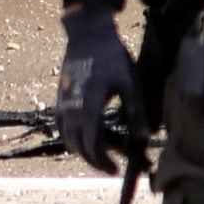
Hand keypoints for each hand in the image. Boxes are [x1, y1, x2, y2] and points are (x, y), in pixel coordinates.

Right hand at [58, 7, 143, 153]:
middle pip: (78, 147)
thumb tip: (144, 138)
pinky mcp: (59, 100)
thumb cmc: (112, 57)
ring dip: (83, 152)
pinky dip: (71, 139)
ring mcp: (62, 105)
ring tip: (101, 156)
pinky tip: (85, 140)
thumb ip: (134, 112)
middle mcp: (71, 109)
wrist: (88, 34)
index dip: (103, 161)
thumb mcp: (129, 82)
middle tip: (111, 167)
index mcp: (89, 106)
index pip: (92, 145)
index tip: (116, 169)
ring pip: (68, 139)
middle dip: (95, 161)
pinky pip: (61, 128)